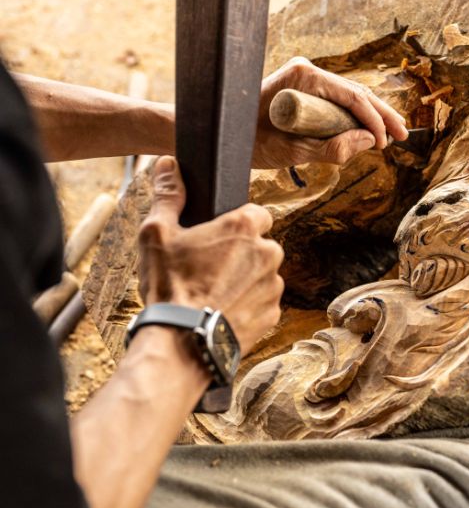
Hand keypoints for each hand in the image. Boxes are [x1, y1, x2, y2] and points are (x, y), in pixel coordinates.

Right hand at [138, 158, 283, 354]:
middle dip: (240, 254)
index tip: (218, 237)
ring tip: (212, 294)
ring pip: (262, 275)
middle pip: (260, 245)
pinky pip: (262, 303)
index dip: (237, 224)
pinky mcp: (273, 315)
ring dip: (244, 280)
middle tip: (208, 268)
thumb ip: (168, 194)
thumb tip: (167, 163)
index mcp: (243, 227)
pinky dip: (247, 306)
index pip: (257, 212)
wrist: (182, 344)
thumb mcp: (157, 233)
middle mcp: (267, 253)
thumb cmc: (169, 287)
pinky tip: (221, 312)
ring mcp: (273, 286)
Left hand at [253, 57, 408, 168]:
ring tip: (392, 134)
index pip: (352, 97)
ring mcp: (304, 78)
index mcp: (303, 76)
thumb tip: (369, 142)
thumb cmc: (245, 141)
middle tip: (403, 136)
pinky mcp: (302, 90)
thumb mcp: (290, 151)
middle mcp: (306, 70)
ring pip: (348, 97)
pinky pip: (335, 102)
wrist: (218, 132)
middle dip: (380, 115)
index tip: (385, 143)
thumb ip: (331, 149)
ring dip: (371, 116)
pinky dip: (353, 116)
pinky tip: (369, 130)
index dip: (374, 120)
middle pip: (355, 93)